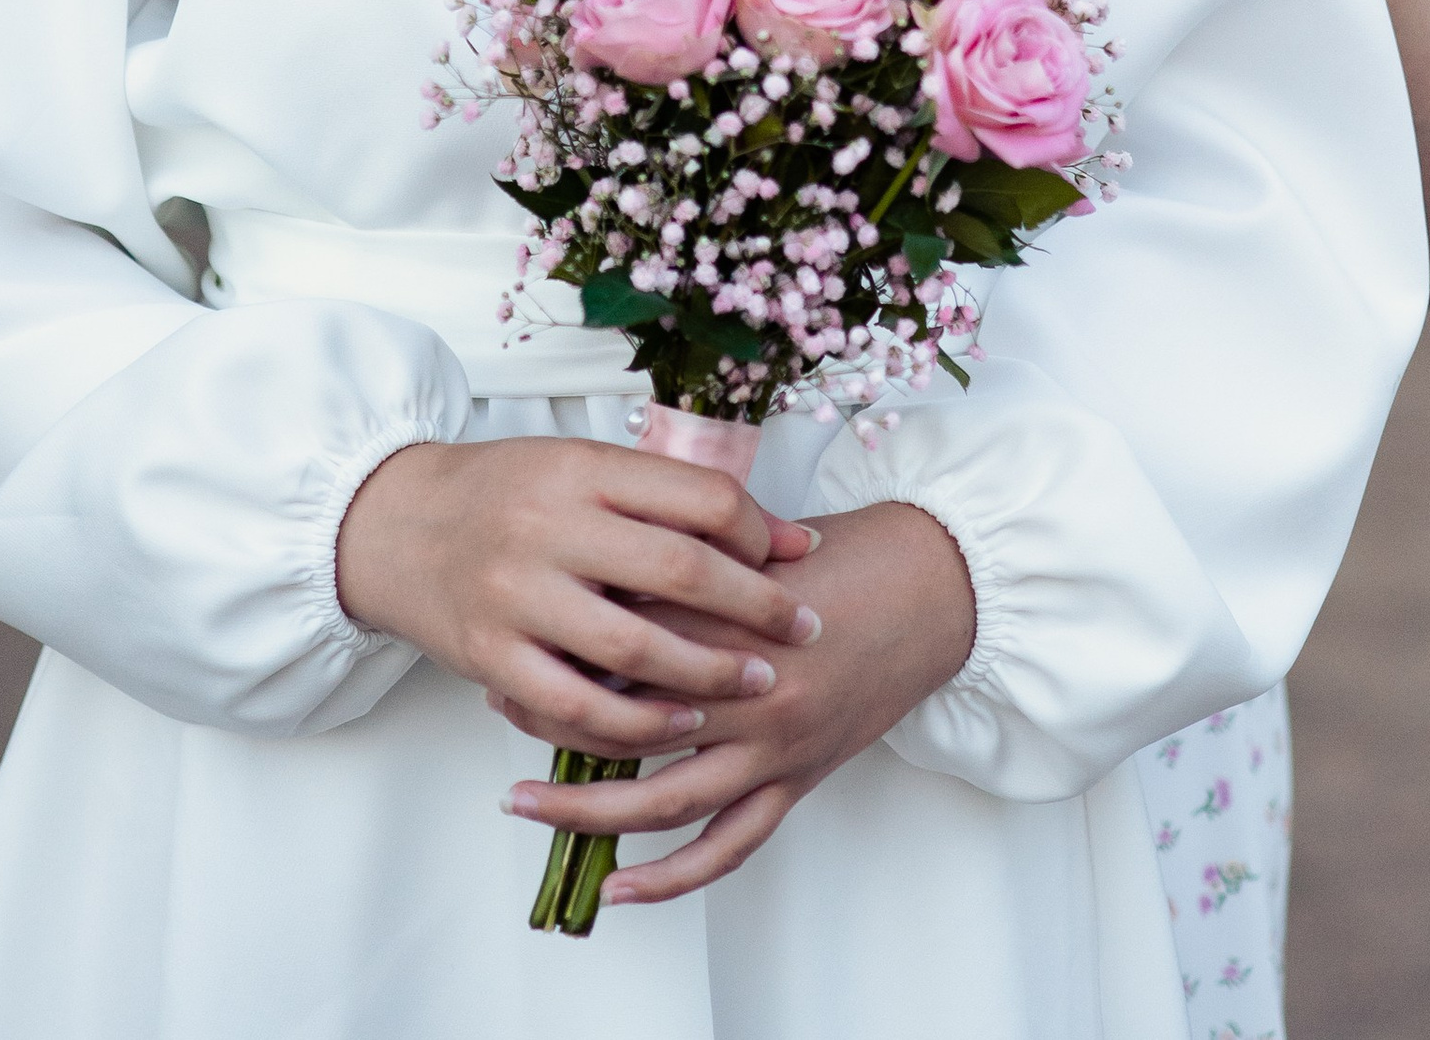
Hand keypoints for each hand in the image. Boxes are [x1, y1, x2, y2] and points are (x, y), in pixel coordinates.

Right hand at [336, 435, 819, 759]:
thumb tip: (781, 535)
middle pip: (679, 572)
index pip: (698, 497)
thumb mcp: (581, 468)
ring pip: (635, 649)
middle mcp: (549, 525)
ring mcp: (516, 595)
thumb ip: (667, 498)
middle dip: (758, 607)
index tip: (795, 557)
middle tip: (804, 630)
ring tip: (756, 683)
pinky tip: (678, 726)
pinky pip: (576, 707)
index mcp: (582, 467)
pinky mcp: (490, 657)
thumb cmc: (506, 494)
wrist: (395, 527)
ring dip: (709, 675)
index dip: (760, 531)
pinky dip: (635, 725)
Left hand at [500, 499, 975, 906]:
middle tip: (499, 708)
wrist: (930, 588)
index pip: (622, 641)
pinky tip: (620, 888)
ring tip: (525, 803)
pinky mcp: (797, 780)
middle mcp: (747, 690)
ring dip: (587, 808)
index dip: (559, 645)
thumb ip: (682, 560)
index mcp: (733, 617)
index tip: (511, 640)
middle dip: (552, 719)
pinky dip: (671, 877)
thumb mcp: (756, 541)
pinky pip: (727, 846)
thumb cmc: (843, 554)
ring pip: (664, 799)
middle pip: (627, 722)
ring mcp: (774, 746)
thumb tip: (595, 571)